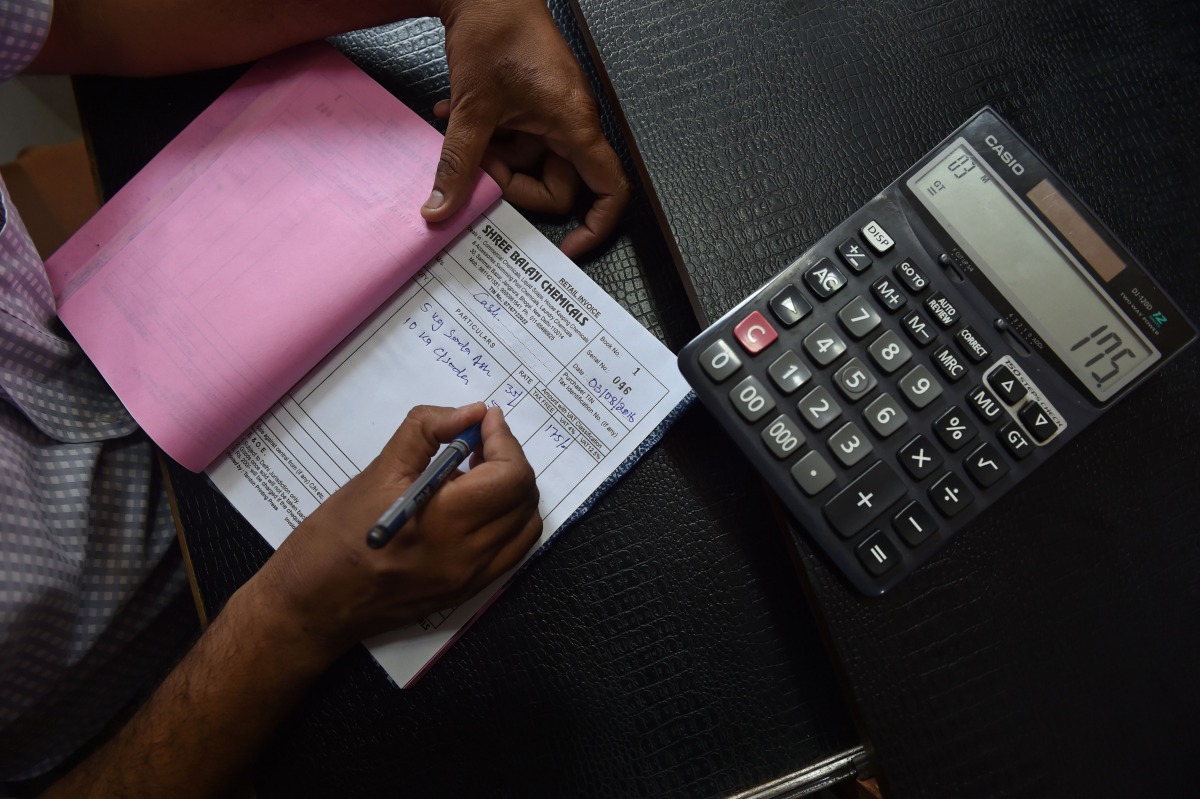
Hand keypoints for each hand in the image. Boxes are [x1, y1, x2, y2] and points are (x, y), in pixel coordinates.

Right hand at [250, 402, 541, 655]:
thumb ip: (427, 431)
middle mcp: (467, 556)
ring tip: (478, 473)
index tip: (484, 421)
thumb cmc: (334, 537)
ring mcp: (471, 579)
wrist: (313, 605)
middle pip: (524, 497)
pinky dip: (509, 521)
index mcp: (445, 522)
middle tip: (477, 442)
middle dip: (509, 459)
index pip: (510, 476)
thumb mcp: (377, 471)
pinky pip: (512, 551)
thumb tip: (471, 413)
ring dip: (513, 490)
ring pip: (525, 525)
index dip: (504, 440)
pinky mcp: (466, 592)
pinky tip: (478, 506)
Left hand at [420, 0, 631, 258]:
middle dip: (513, 182)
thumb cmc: (499, 29)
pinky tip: (462, 115)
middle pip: (556, 185)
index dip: (595, 227)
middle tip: (481, 165)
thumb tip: (444, 207)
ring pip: (528, 162)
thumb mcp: (472, 110)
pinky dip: (490, 136)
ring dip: (492, 155)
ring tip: (464, 128)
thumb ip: (458, 165)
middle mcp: (571, 123)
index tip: (569, 248)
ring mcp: (553, 114)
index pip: (609, 190)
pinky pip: (518, 139)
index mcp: (575, 126)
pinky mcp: (534, 105)